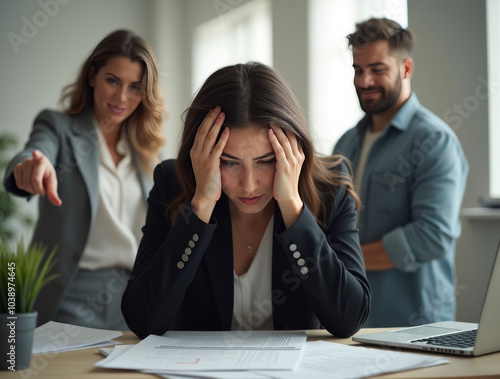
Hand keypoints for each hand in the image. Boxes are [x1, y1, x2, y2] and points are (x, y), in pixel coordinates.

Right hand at [13, 150, 61, 205]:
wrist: (37, 169)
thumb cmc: (46, 176)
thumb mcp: (52, 182)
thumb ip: (53, 193)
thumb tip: (58, 204)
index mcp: (43, 161)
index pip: (39, 160)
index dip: (37, 155)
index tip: (35, 153)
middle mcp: (32, 160)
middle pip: (33, 182)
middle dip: (38, 190)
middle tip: (42, 187)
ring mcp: (23, 164)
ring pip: (25, 185)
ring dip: (31, 189)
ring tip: (36, 184)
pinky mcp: (17, 168)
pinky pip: (19, 184)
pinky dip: (25, 188)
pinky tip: (29, 182)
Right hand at [189, 107, 229, 222]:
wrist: (204, 195)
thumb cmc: (207, 180)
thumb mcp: (205, 163)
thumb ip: (208, 151)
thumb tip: (216, 139)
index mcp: (194, 151)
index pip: (200, 131)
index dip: (206, 119)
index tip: (213, 110)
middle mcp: (196, 153)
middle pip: (203, 130)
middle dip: (211, 117)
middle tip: (218, 107)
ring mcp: (202, 158)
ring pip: (209, 136)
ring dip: (216, 124)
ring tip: (223, 114)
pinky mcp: (210, 165)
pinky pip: (217, 149)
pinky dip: (222, 138)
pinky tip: (228, 130)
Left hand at [268, 125, 303, 227]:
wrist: (289, 199)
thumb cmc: (285, 184)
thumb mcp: (287, 167)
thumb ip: (284, 157)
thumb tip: (276, 147)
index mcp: (300, 155)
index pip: (294, 136)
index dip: (288, 126)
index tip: (279, 116)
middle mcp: (298, 156)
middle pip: (291, 135)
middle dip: (283, 124)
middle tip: (273, 112)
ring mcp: (293, 161)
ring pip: (286, 140)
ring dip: (278, 129)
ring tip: (270, 118)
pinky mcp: (285, 167)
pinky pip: (279, 150)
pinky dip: (274, 140)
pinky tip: (269, 132)